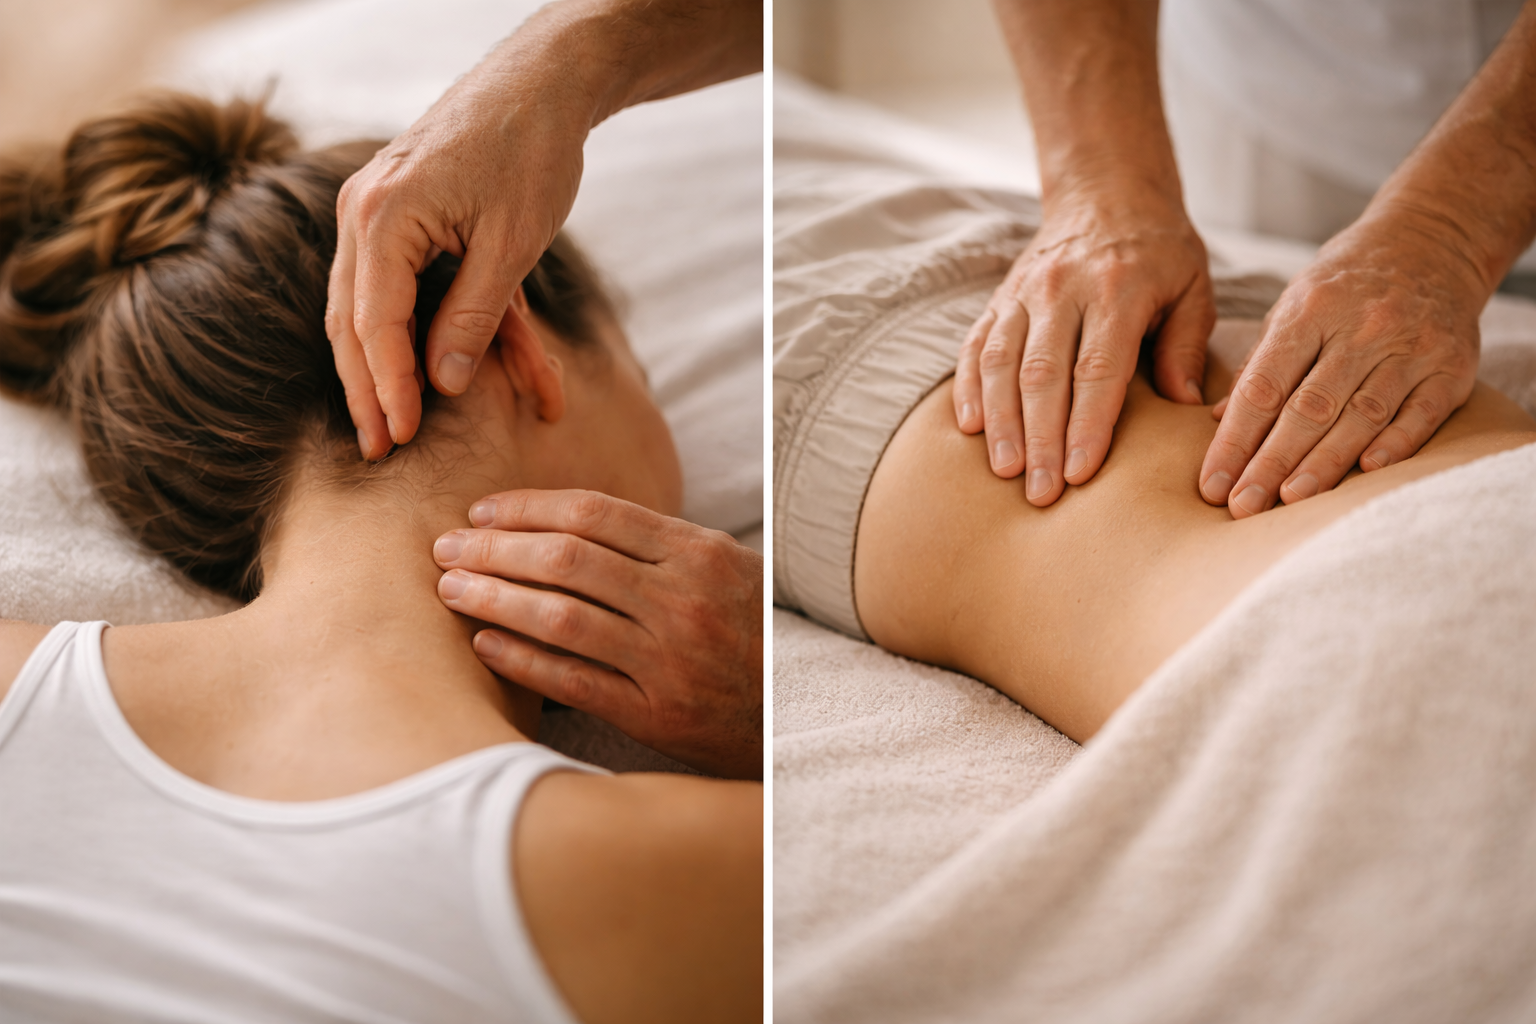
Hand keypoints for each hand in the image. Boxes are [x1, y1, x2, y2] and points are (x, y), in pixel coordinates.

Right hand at [325, 36, 590, 459]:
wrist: (541, 83)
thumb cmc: (532, 153)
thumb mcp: (513, 245)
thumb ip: (476, 316)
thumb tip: (445, 383)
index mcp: (384, 217)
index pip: (374, 323)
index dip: (390, 387)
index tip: (403, 437)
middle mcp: (362, 212)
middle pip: (352, 321)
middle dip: (367, 390)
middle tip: (379, 449)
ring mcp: (372, 209)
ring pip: (364, 306)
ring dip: (380, 367)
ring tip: (388, 423)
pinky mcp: (396, 212)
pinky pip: (394, 282)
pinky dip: (412, 327)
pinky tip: (428, 370)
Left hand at [433, 489, 762, 779]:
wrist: (797, 716)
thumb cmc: (749, 634)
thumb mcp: (724, 569)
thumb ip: (656, 542)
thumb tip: (563, 517)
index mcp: (698, 552)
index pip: (593, 513)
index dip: (526, 507)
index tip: (481, 511)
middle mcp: (684, 600)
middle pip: (566, 559)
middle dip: (494, 549)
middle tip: (445, 546)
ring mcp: (669, 660)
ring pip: (561, 617)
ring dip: (493, 599)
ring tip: (450, 589)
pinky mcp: (657, 715)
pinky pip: (572, 680)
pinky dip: (519, 658)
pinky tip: (483, 643)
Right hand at [953, 184, 1214, 504]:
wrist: (1107, 194)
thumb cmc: (1160, 252)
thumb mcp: (1194, 287)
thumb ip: (1186, 345)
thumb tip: (1184, 406)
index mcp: (1117, 289)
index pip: (1097, 369)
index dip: (1087, 425)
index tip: (1081, 474)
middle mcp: (1063, 289)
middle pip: (1043, 375)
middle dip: (1041, 439)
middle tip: (1041, 493)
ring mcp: (1024, 293)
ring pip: (1002, 364)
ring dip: (1001, 423)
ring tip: (1005, 471)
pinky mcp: (999, 299)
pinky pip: (976, 347)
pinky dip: (968, 388)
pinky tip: (970, 428)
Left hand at [1199, 206, 1483, 517]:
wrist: (1430, 242)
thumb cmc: (1343, 286)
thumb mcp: (1292, 307)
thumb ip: (1259, 364)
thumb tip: (1217, 420)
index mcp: (1308, 312)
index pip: (1263, 387)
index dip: (1235, 440)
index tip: (1213, 484)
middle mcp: (1360, 328)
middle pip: (1308, 408)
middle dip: (1270, 462)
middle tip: (1242, 507)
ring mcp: (1410, 346)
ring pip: (1361, 415)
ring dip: (1324, 463)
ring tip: (1290, 501)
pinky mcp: (1453, 365)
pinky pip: (1421, 413)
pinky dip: (1395, 444)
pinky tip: (1366, 473)